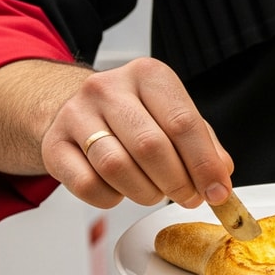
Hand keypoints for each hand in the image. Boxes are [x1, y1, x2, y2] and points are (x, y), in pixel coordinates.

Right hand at [38, 57, 236, 210]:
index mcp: (148, 75)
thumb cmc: (135, 116)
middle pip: (150, 146)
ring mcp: (75, 114)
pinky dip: (110, 198)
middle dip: (177, 183)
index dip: (204, 165)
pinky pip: (87, 185)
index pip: (184, 123)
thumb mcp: (173, 116)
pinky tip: (120, 191)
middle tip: (187, 196)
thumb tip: (221, 176)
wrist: (76, 108)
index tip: (218, 193)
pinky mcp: (54, 144)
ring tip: (155, 193)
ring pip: (116, 167)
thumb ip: (203, 144)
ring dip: (145, 192)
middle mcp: (108, 88)